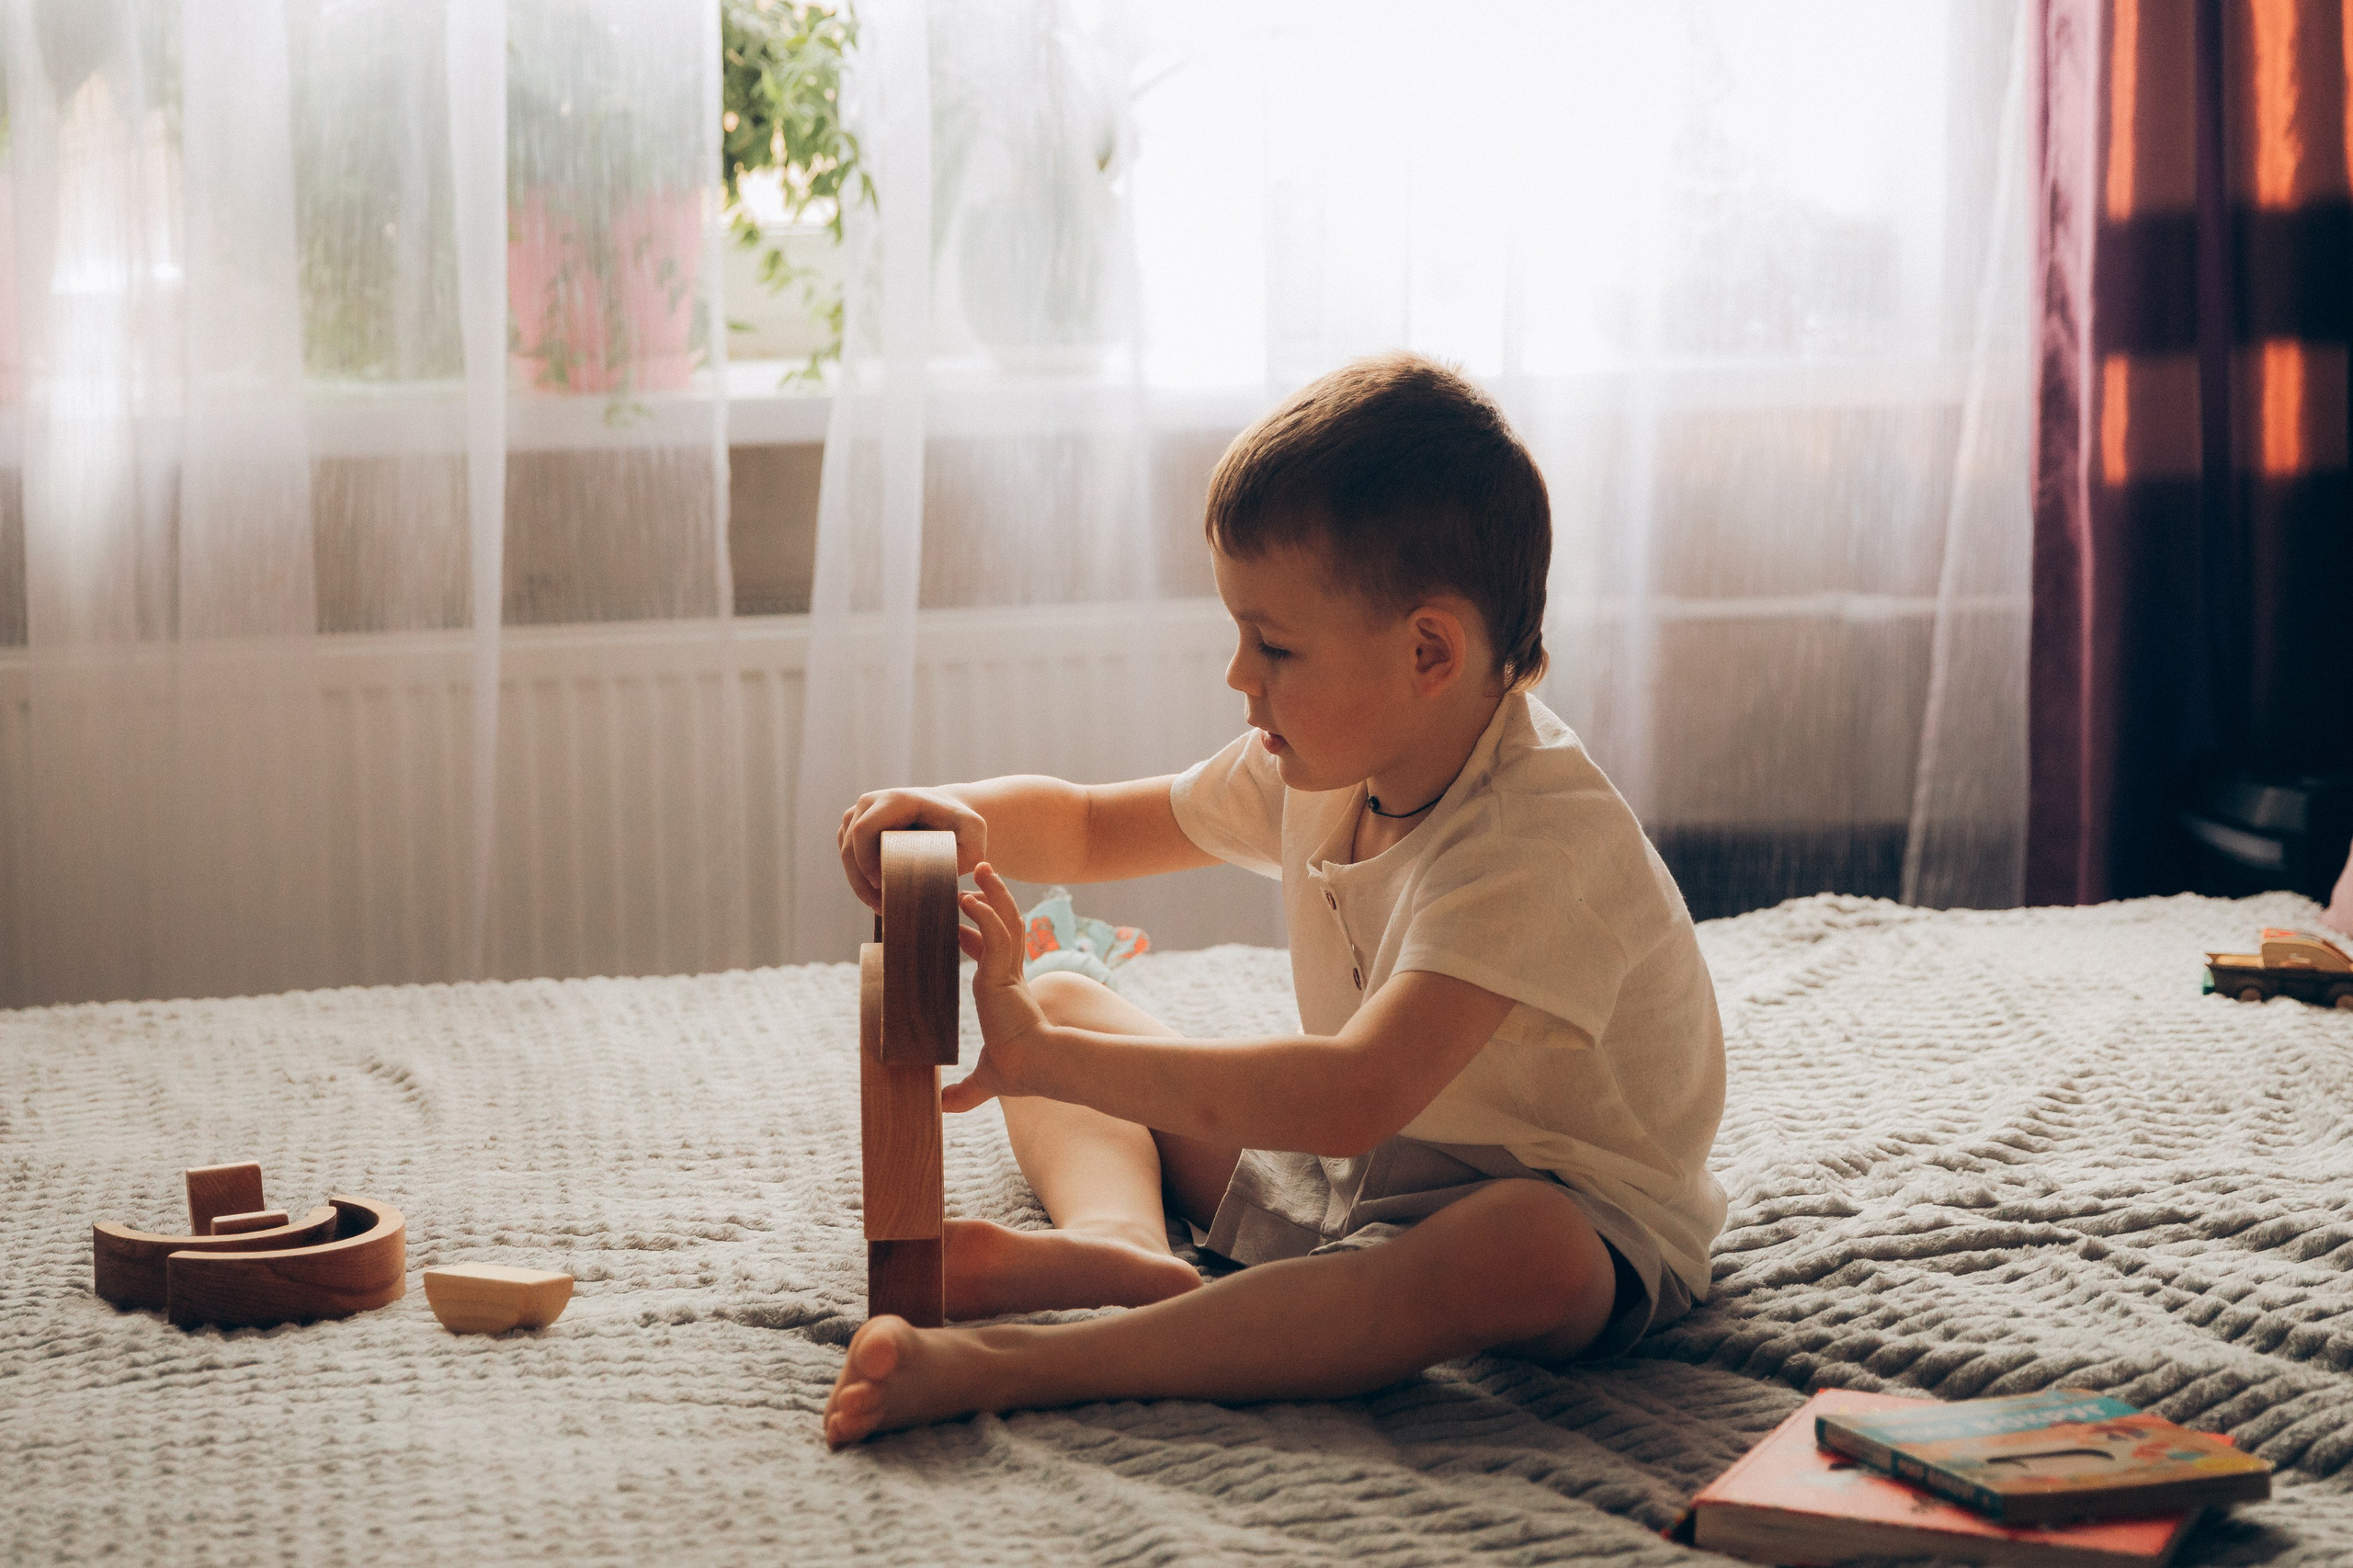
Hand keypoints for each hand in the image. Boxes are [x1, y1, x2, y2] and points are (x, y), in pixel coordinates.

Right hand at [837, 787, 986, 910]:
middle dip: (860, 879)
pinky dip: (857, 877)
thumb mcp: (975, 836)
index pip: (864, 830)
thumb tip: (952, 881)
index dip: (865, 861)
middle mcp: (871, 802)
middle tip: (881, 906)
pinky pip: (847, 854)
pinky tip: (875, 896)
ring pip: (845, 851)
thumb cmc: (964, 826)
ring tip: (880, 906)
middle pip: (849, 844)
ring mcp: (860, 813)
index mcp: (896, 800)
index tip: (882, 886)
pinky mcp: (855, 827)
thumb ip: (969, 856)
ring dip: (857, 882)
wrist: (950, 813)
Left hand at [942, 864, 1051, 1113]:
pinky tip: (970, 898)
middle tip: (979, 873)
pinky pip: (996, 931)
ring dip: (992, 891)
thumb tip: (942, 1107)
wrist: (1033, 1066)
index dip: (978, 933)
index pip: (996, 953)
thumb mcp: (984, 1080)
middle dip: (993, 898)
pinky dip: (984, 912)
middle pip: (1007, 924)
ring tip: (981, 867)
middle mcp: (1011, 976)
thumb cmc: (1018, 1071)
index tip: (959, 923)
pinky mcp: (1005, 970)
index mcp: (1009, 993)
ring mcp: (1010, 971)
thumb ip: (964, 1092)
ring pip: (1005, 918)